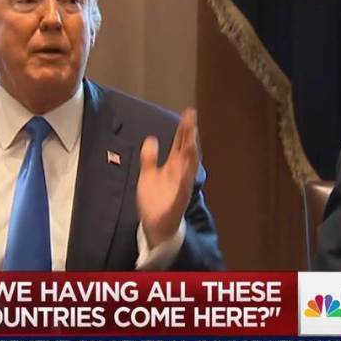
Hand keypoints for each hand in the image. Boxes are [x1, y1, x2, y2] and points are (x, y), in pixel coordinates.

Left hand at [137, 108, 199, 247]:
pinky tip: (185, 171)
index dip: (185, 130)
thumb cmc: (154, 200)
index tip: (188, 114)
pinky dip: (184, 181)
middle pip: (187, 152)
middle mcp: (181, 175)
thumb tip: (152, 139)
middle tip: (192, 118)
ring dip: (190, 153)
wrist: (155, 226)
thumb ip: (149, 158)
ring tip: (191, 137)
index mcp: (175, 167)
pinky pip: (182, 191)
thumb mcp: (148, 174)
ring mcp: (181, 188)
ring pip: (189, 168)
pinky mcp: (177, 202)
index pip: (181, 145)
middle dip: (190, 135)